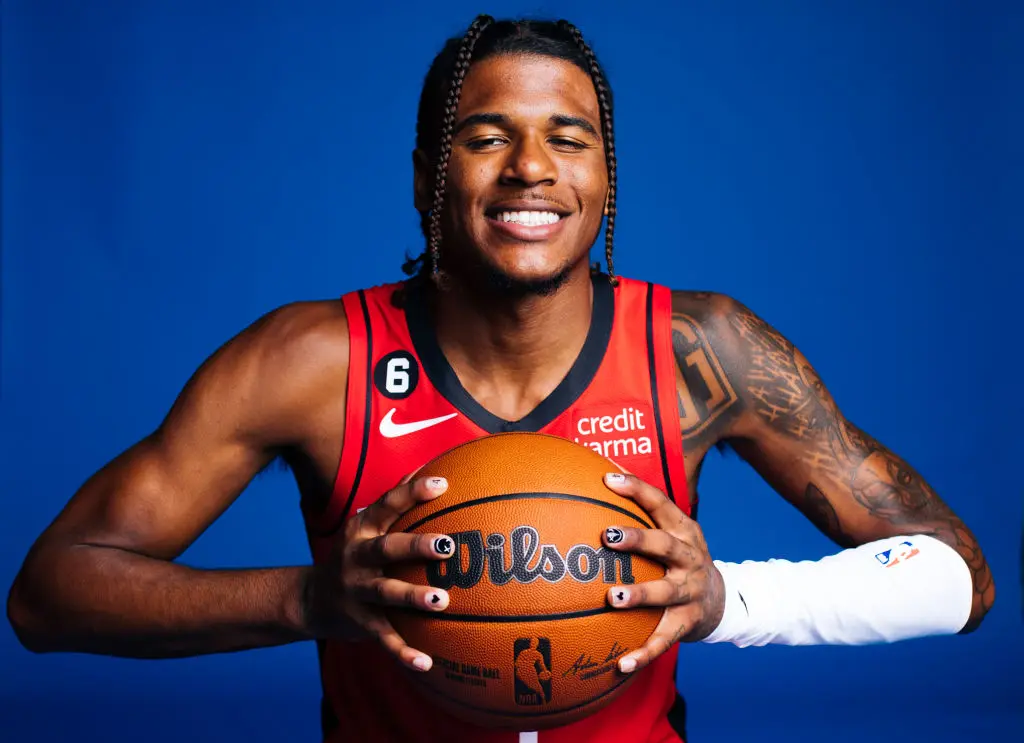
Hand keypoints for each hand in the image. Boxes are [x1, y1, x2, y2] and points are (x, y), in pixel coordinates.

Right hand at [304, 475, 453, 671]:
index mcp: (362, 530)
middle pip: (387, 548)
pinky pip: (384, 638)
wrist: (310, 600)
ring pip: (386, 593)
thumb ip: (395, 500)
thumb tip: (428, 468)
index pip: (388, 505)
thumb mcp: (366, 525)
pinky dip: (403, 651)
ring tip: (442, 601)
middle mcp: (357, 557)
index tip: (441, 484)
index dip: (412, 493)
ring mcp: (356, 591)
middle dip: (417, 546)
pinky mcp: (359, 622)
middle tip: (448, 546)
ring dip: (413, 597)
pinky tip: (427, 662)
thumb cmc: (355, 555)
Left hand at [601, 472, 724, 673]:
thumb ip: (641, 512)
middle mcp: (689, 559)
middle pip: (664, 545)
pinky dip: (643, 653)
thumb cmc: (680, 558)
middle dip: (638, 539)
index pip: (660, 502)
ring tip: (613, 598)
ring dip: (640, 595)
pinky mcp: (686, 623)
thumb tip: (594, 477)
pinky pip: (663, 640)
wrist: (723, 601)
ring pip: (664, 593)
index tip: (608, 479)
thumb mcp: (672, 532)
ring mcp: (689, 592)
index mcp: (683, 531)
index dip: (636, 489)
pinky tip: (620, 665)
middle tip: (607, 536)